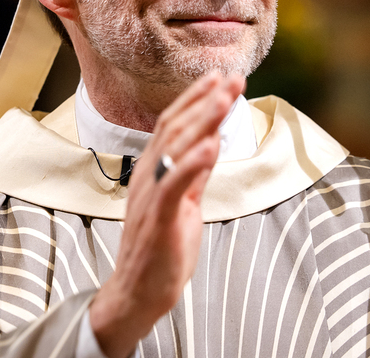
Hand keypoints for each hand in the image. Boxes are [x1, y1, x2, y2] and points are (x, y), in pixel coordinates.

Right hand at [89, 72, 243, 357]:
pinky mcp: (158, 217)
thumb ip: (195, 173)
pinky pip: (174, 183)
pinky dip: (193, 162)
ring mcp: (151, 194)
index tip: (222, 77)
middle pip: (176, 126)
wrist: (137, 292)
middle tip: (232, 77)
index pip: (174, 123)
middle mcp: (148, 174)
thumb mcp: (185, 203)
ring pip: (175, 147)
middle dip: (206, 99)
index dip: (197, 97)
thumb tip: (213, 142)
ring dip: (202, 120)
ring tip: (224, 98)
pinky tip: (212, 144)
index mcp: (153, 169)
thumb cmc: (161, 249)